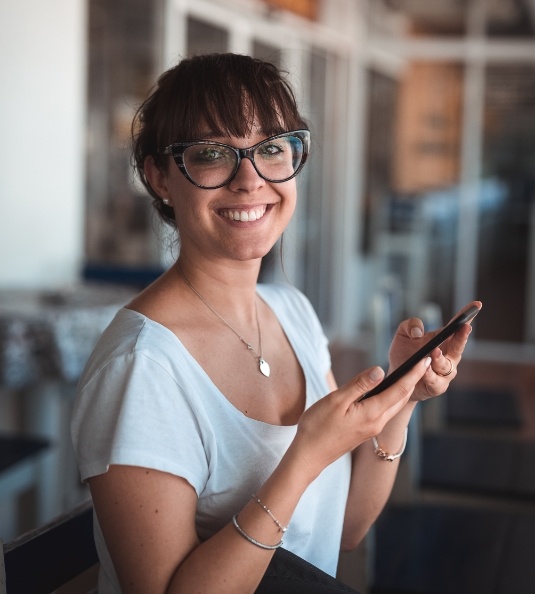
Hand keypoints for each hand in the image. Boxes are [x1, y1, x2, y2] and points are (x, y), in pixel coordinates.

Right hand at [289, 356, 430, 479]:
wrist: (309, 455)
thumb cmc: (318, 427)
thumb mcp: (336, 400)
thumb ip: (359, 385)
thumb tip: (380, 370)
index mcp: (372, 413)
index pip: (400, 390)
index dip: (414, 373)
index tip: (426, 359)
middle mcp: (377, 422)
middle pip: (401, 398)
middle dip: (413, 380)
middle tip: (422, 361)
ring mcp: (371, 428)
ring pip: (394, 405)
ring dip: (404, 389)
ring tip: (409, 373)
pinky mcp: (365, 430)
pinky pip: (384, 410)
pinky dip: (391, 397)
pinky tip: (387, 389)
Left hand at [388, 301, 481, 401]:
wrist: (396, 378)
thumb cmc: (403, 354)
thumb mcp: (402, 334)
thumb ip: (410, 325)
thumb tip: (418, 333)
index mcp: (443, 340)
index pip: (457, 326)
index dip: (468, 315)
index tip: (477, 304)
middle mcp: (448, 355)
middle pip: (459, 345)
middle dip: (463, 336)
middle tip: (465, 326)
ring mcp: (444, 372)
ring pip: (447, 365)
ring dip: (441, 359)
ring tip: (434, 352)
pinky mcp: (437, 386)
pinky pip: (436, 381)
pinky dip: (430, 375)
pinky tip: (425, 369)